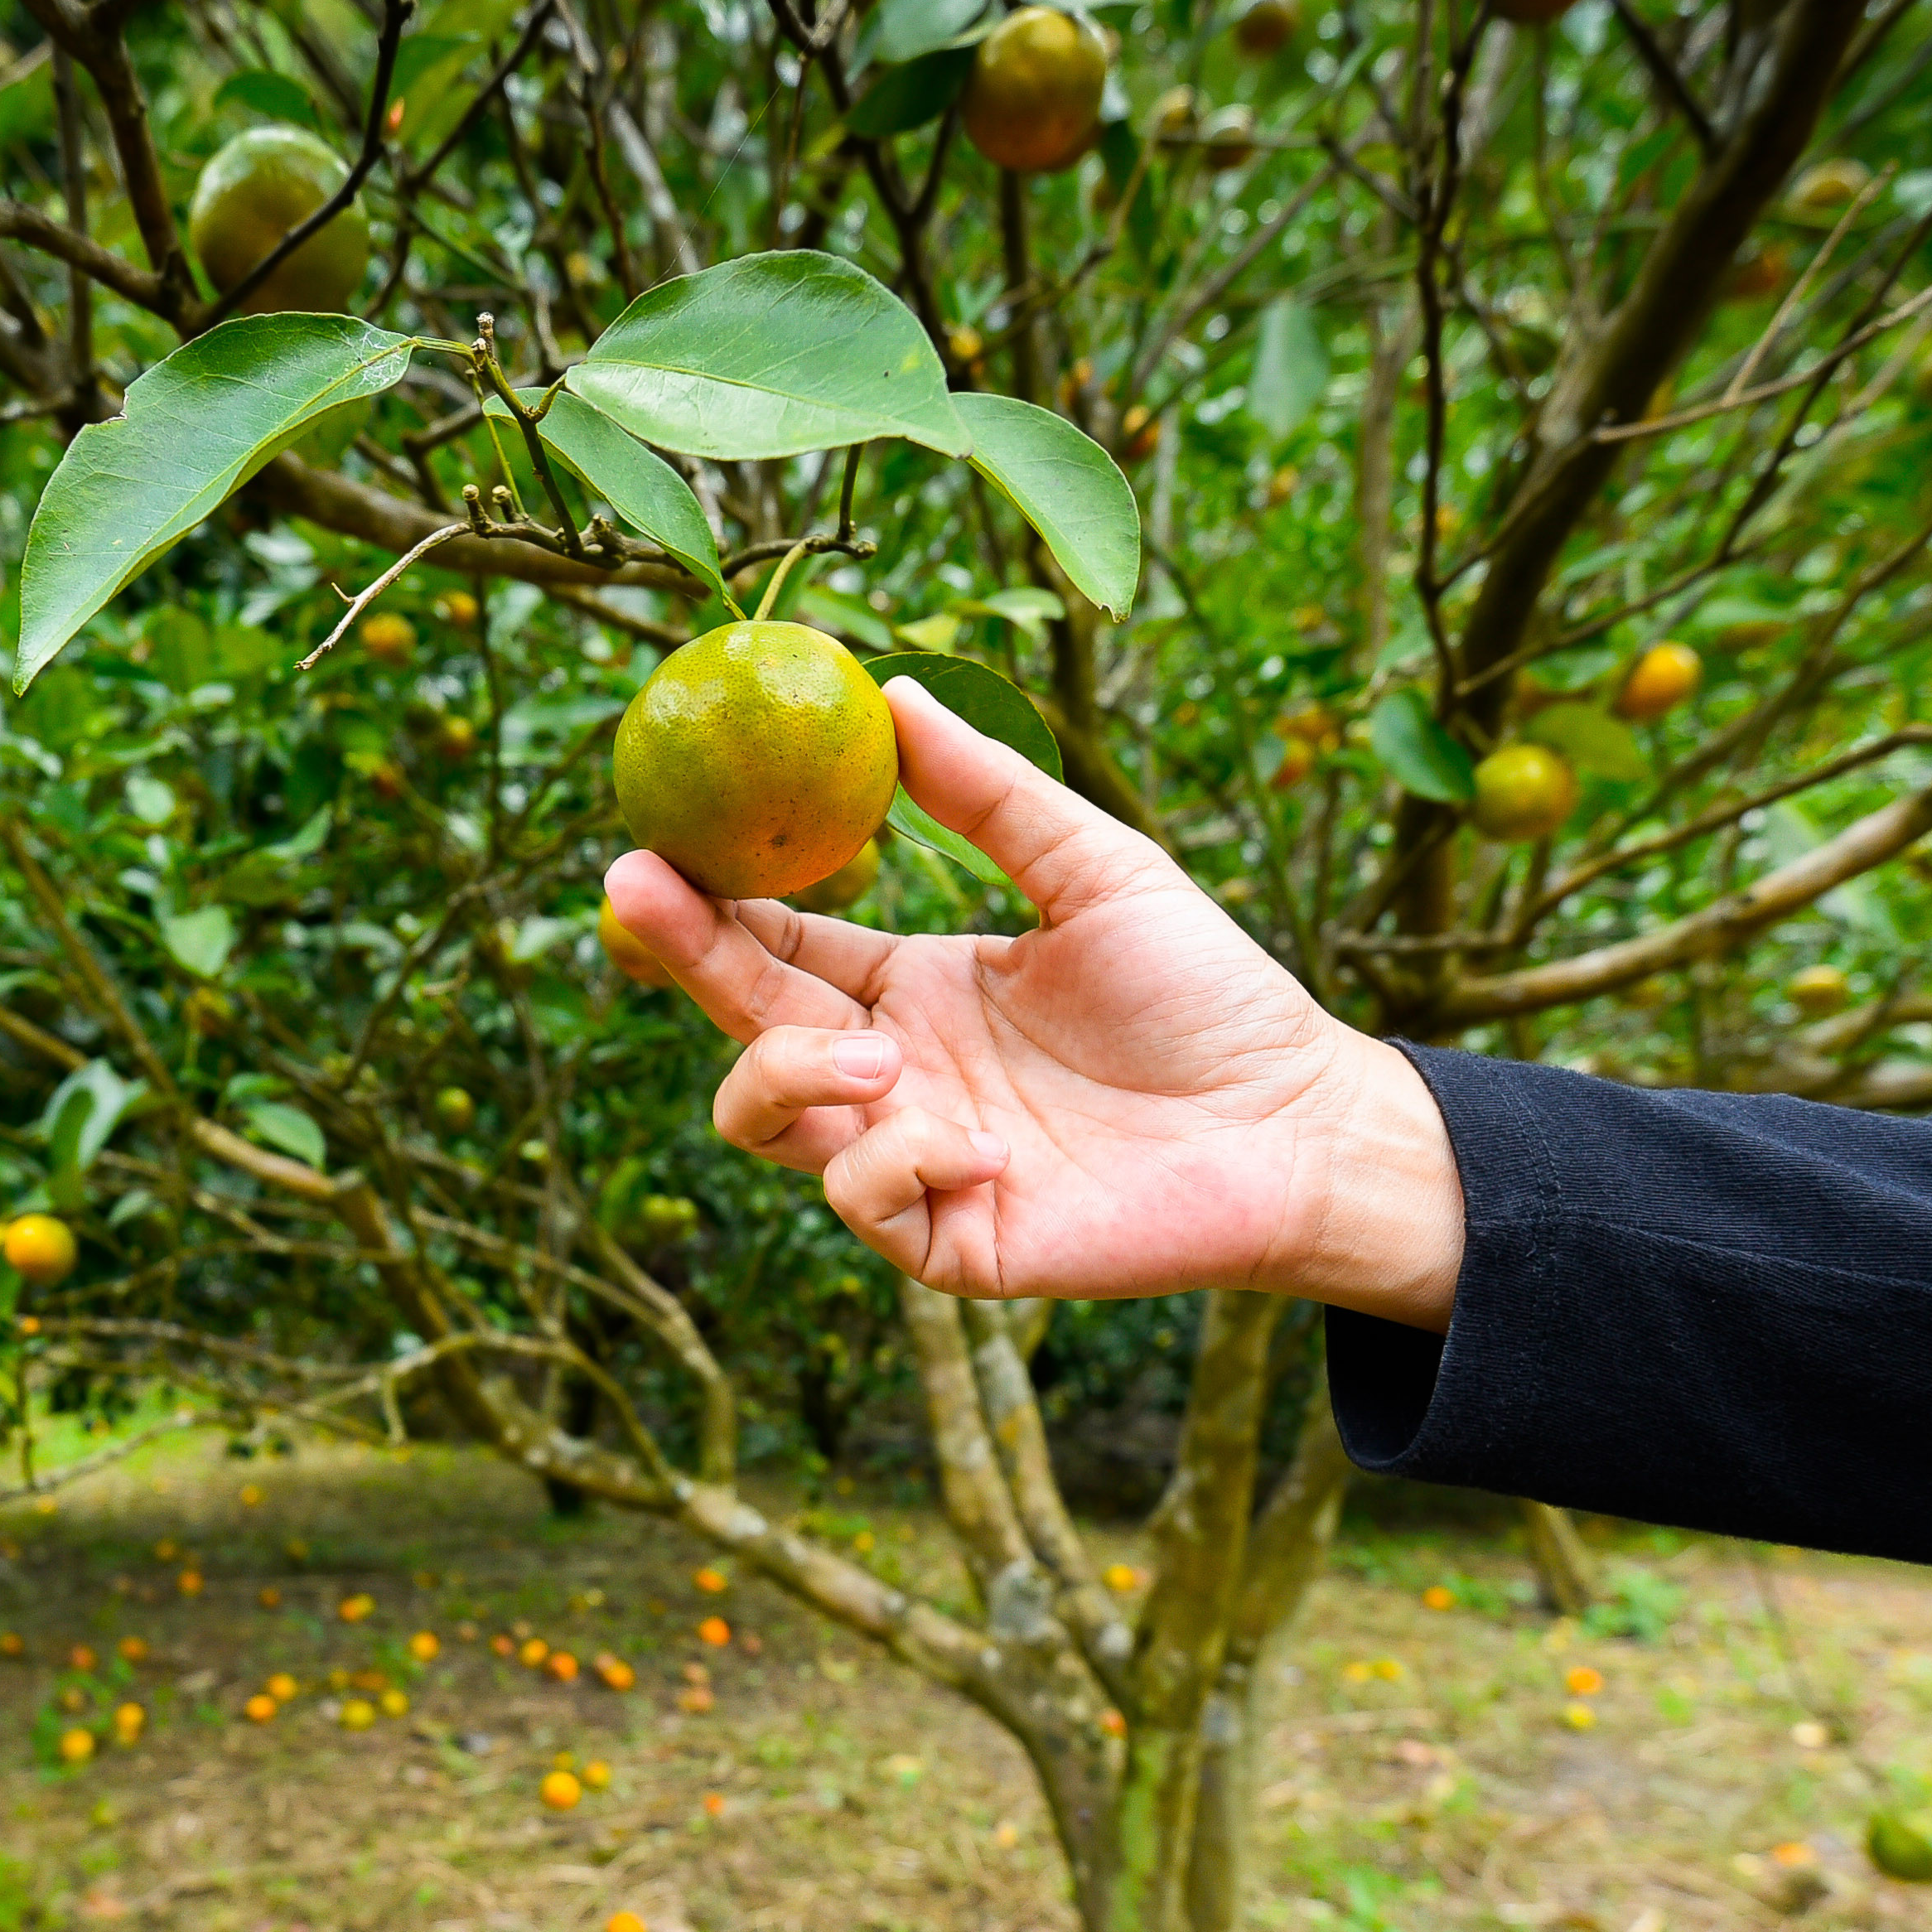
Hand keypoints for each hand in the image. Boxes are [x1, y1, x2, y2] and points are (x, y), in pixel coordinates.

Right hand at [604, 677, 1467, 1326]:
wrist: (1296, 1125)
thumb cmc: (1208, 997)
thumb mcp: (1096, 869)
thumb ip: (990, 794)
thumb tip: (892, 690)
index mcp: (912, 989)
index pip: (776, 943)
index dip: (706, 902)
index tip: (653, 840)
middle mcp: (893, 1073)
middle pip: (742, 1023)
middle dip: (682, 956)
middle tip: (635, 886)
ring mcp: (913, 1159)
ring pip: (768, 1124)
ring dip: (793, 1079)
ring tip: (880, 1058)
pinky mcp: (950, 1240)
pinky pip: (862, 1204)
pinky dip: (894, 1167)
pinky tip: (980, 1146)